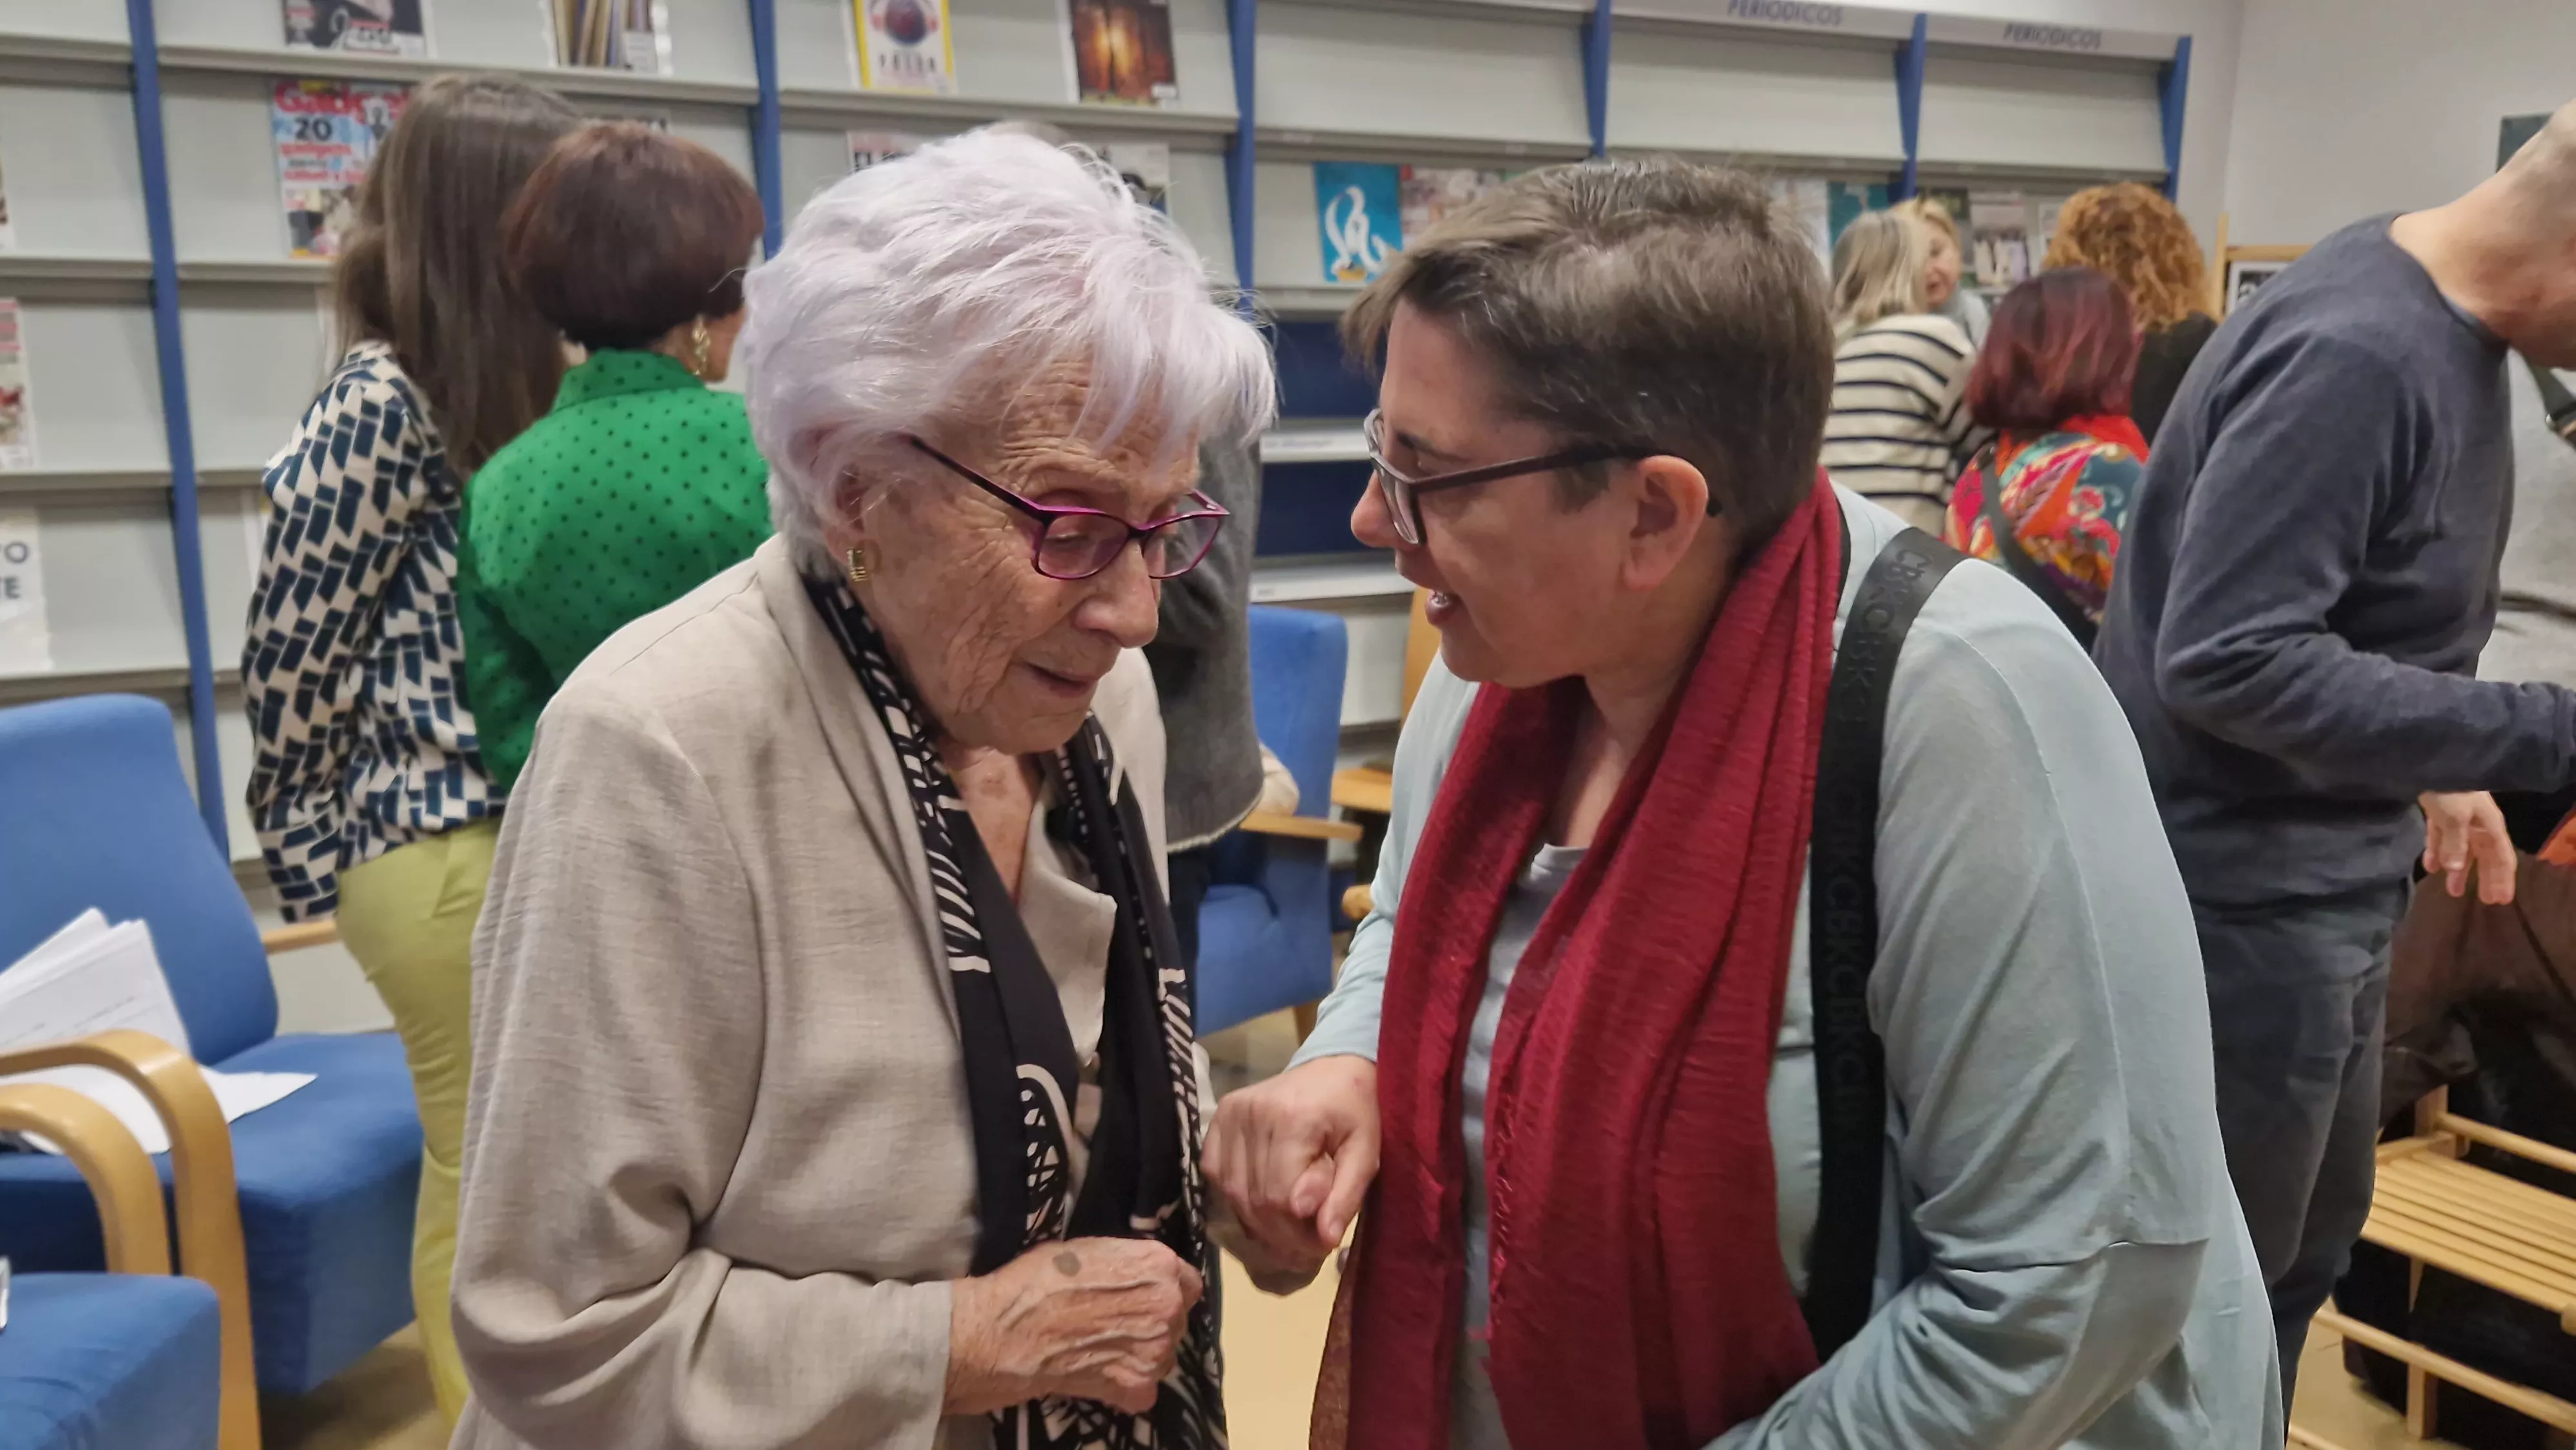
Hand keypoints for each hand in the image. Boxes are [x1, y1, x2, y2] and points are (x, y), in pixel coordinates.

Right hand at [945, 1238, 1202, 1416]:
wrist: (1006, 1332)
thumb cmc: (1039, 1280)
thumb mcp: (1089, 1250)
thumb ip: (1126, 1263)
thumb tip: (1134, 1276)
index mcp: (1159, 1266)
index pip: (1187, 1282)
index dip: (1164, 1289)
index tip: (1144, 1296)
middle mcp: (1168, 1307)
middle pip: (1176, 1319)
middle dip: (1152, 1322)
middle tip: (1116, 1325)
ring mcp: (1156, 1351)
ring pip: (1164, 1355)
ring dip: (1142, 1354)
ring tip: (1104, 1350)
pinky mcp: (1138, 1387)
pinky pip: (1144, 1389)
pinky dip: (1124, 1387)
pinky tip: (1098, 1375)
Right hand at [1202, 1056, 1378, 1293]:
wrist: (1332, 1068)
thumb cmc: (1355, 1112)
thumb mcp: (1367, 1152)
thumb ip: (1346, 1194)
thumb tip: (1325, 1238)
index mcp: (1293, 1118)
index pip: (1281, 1198)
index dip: (1299, 1234)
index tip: (1322, 1245)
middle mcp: (1252, 1113)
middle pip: (1255, 1200)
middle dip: (1281, 1236)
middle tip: (1306, 1248)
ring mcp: (1228, 1114)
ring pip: (1233, 1195)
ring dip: (1259, 1225)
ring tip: (1288, 1234)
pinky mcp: (1216, 1119)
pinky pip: (1216, 1176)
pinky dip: (1238, 1200)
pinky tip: (1262, 1206)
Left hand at [2421, 790, 2515, 904]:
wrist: (2429, 759)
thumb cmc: (2450, 788)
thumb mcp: (2455, 815)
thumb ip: (2455, 842)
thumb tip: (2455, 868)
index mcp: (2489, 825)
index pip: (2502, 857)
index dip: (2502, 879)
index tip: (2502, 900)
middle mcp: (2477, 823)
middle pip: (2485, 856)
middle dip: (2486, 878)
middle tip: (2486, 902)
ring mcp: (2457, 818)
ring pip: (2461, 850)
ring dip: (2459, 871)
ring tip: (2454, 892)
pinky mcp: (2438, 812)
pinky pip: (2440, 838)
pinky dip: (2436, 852)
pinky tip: (2430, 868)